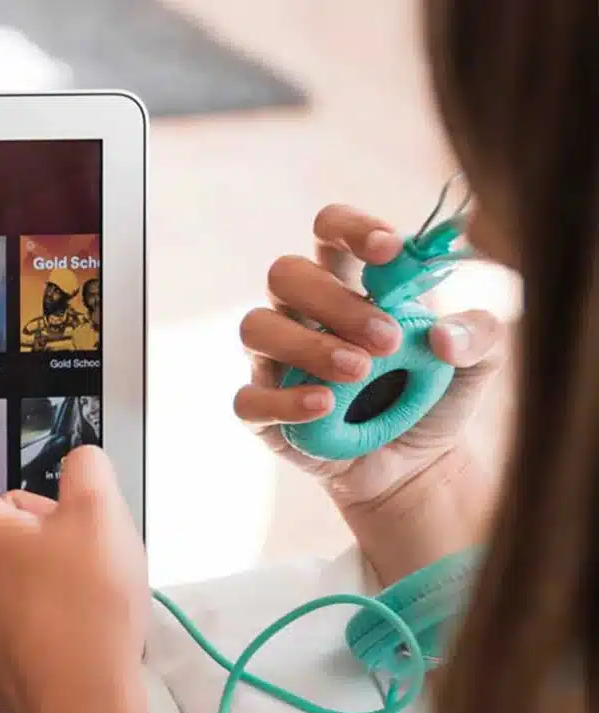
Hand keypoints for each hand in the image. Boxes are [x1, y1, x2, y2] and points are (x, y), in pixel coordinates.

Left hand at [0, 371, 157, 712]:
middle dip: (44, 517)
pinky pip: (25, 605)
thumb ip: (86, 470)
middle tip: (87, 546)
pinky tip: (82, 625)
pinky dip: (55, 605)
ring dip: (55, 563)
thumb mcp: (102, 517)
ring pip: (17, 560)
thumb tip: (78, 468)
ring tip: (91, 595)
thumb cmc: (82, 620)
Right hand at [234, 204, 504, 580]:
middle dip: (335, 301)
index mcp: (350, 284)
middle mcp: (303, 314)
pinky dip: (285, 400)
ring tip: (358, 371)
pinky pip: (249, 398)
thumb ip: (480, 334)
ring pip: (256, 327)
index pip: (330, 231)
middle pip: (286, 274)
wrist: (418, 467)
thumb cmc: (436, 396)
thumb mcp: (479, 361)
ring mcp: (276, 361)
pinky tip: (325, 405)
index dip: (351, 229)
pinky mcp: (264, 412)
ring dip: (309, 345)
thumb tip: (443, 336)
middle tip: (388, 340)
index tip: (389, 250)